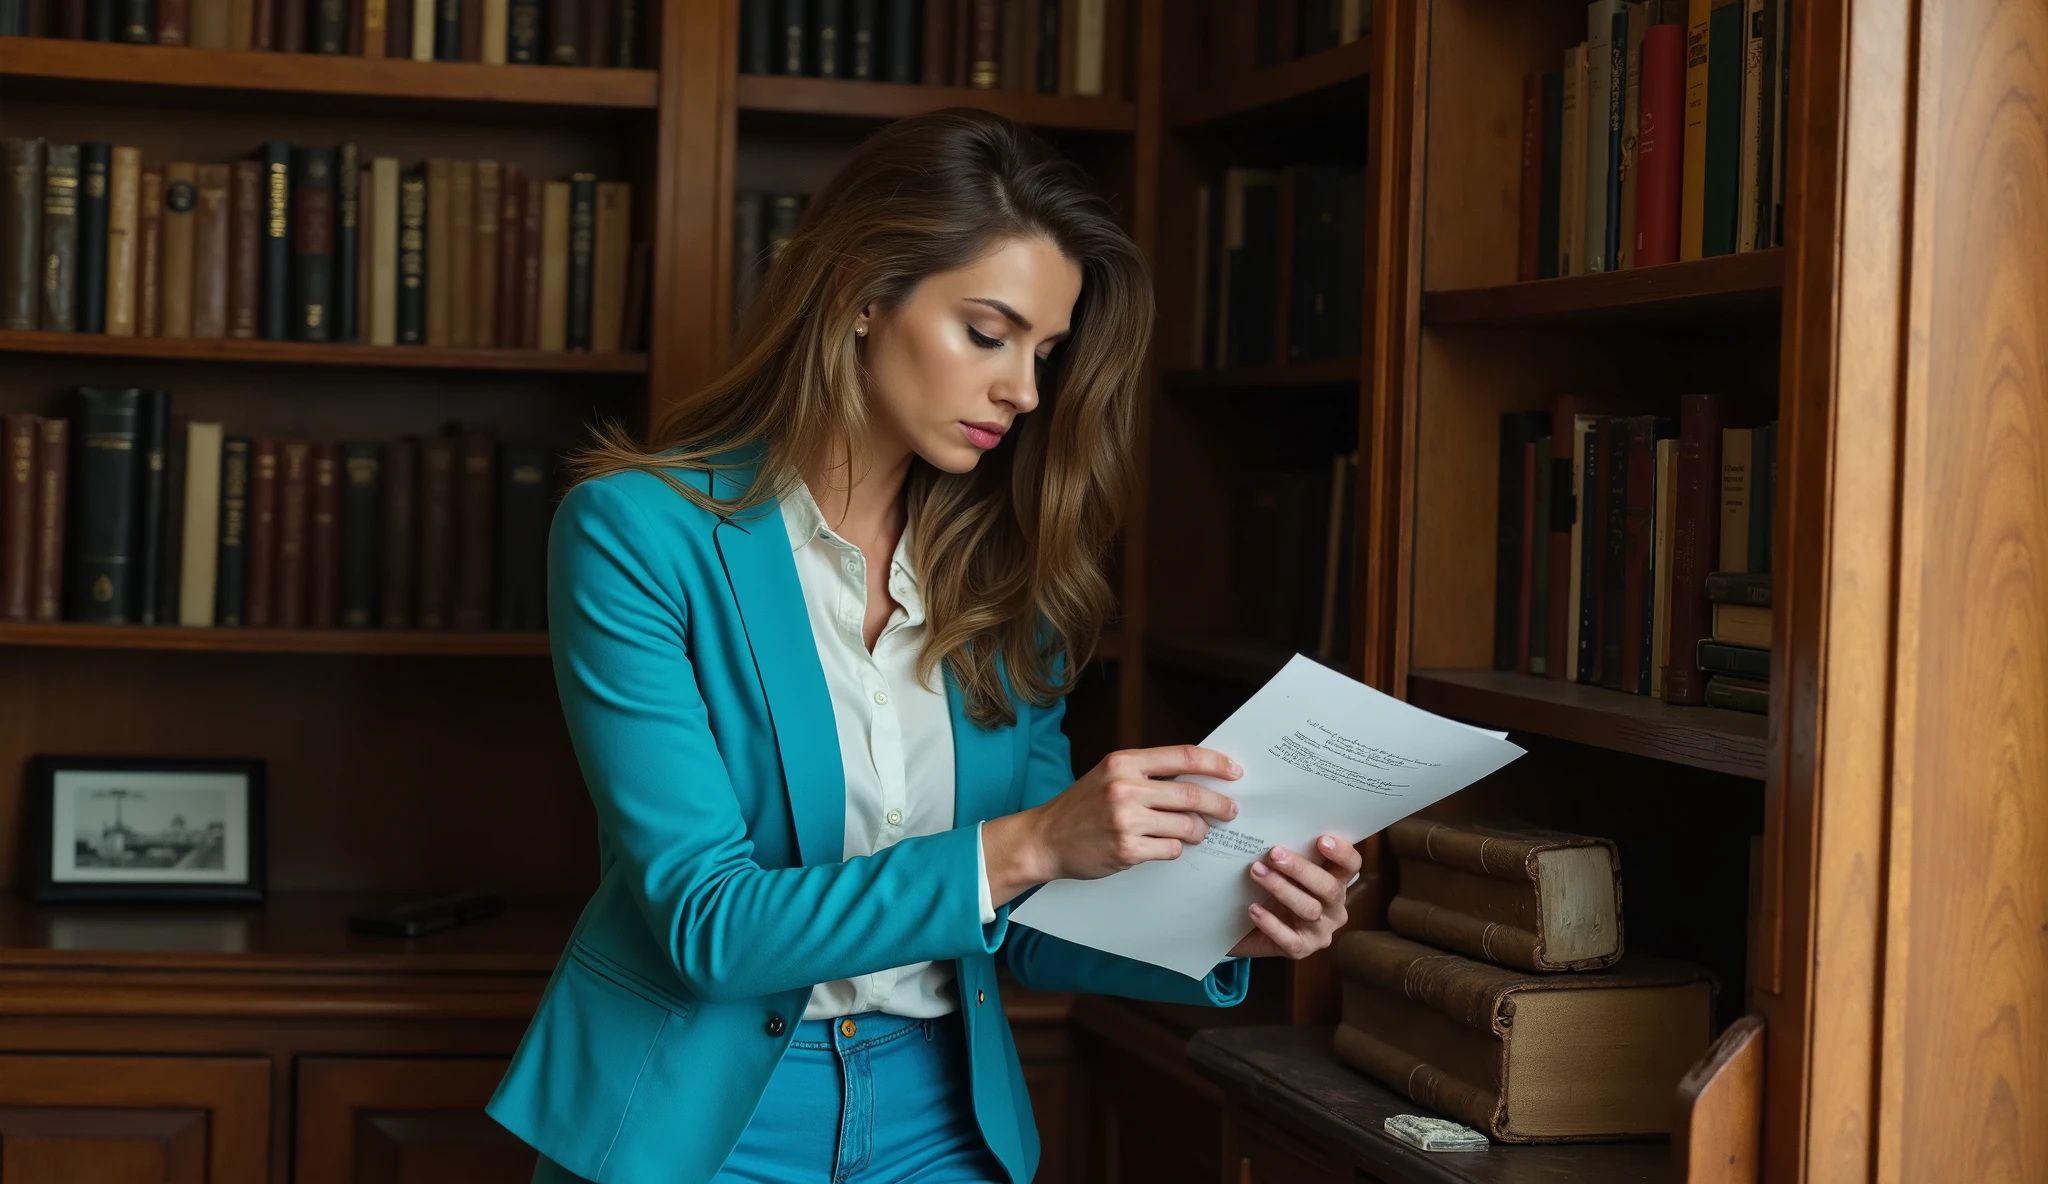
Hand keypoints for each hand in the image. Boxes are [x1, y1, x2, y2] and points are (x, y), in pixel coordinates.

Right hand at [980, 746, 1242, 906]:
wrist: (1045, 838)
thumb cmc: (1081, 807)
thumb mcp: (1110, 776)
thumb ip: (1148, 774)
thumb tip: (1198, 777)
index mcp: (1124, 762)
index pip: (1183, 756)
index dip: (1216, 763)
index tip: (1235, 771)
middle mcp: (1125, 788)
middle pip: (1191, 794)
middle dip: (1219, 804)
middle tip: (1231, 810)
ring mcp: (1126, 820)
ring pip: (1186, 826)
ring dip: (1198, 831)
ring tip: (1197, 832)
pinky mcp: (1127, 849)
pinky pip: (1170, 850)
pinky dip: (1174, 849)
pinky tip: (1164, 846)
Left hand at [1227, 834, 1361, 959]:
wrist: (1244, 928)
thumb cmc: (1268, 892)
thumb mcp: (1282, 871)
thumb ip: (1288, 855)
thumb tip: (1276, 832)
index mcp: (1335, 883)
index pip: (1351, 866)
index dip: (1342, 853)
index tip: (1321, 840)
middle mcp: (1334, 908)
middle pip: (1328, 888)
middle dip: (1300, 869)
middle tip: (1273, 853)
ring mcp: (1320, 932)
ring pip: (1309, 909)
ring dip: (1281, 888)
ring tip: (1256, 872)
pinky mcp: (1301, 949)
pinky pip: (1289, 938)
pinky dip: (1271, 922)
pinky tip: (1254, 909)